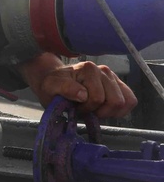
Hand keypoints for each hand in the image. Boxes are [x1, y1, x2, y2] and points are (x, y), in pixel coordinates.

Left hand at [20, 53, 136, 117]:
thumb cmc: (53, 85)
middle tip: (85, 110)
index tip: (74, 107)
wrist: (56, 81)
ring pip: (124, 102)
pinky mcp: (119, 85)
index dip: (86, 109)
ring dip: (110, 112)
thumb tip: (83, 95)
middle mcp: (104, 70)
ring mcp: (113, 77)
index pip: (97, 98)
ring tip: (94, 109)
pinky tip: (105, 110)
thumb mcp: (51, 87)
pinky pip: (131, 100)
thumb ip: (65, 88)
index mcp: (89, 69)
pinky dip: (120, 111)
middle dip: (99, 112)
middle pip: (115, 101)